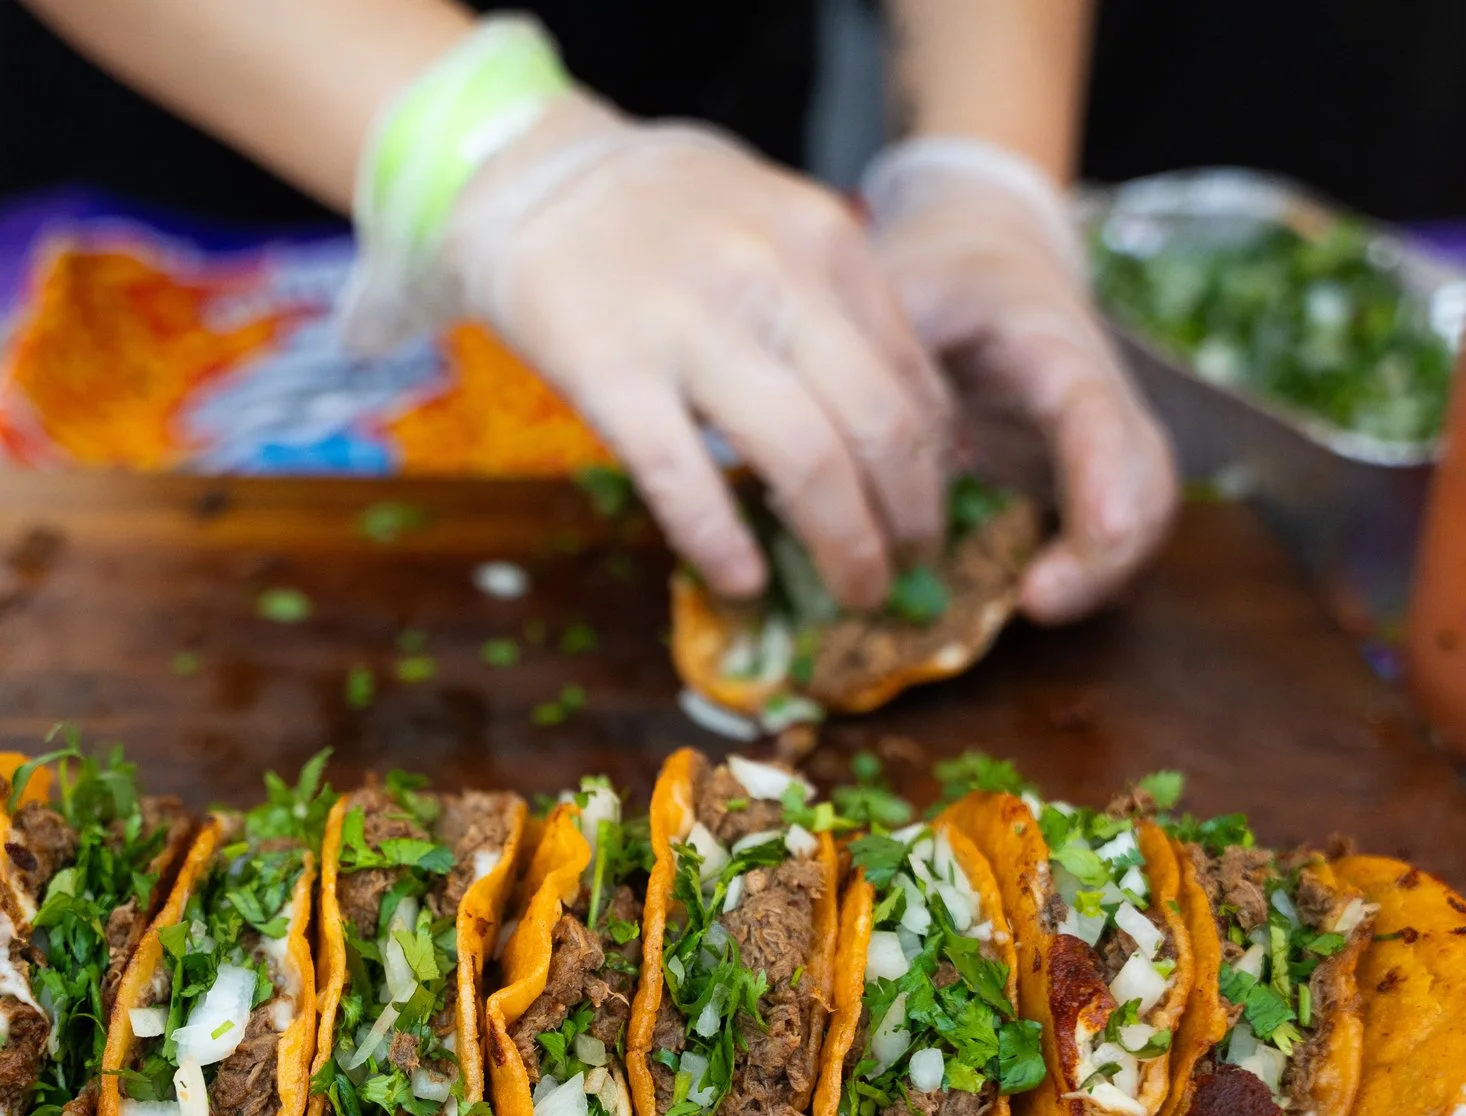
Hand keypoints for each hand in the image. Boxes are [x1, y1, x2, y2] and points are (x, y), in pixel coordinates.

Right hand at [435, 96, 955, 609]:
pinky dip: (723, 543)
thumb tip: (905, 418)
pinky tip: (744, 582)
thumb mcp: (773, 223)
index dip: (935, 465)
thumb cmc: (661, 212)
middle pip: (878, 426)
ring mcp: (692, 325)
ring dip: (844, 545)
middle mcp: (773, 279)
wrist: (530, 174)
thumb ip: (836, 304)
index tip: (926, 514)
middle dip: (908, 520)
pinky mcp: (612, 371)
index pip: (912, 376)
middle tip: (905, 571)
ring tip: (852, 591)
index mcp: (826, 241)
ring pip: (805, 460)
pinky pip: (685, 478)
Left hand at [865, 138, 1177, 623]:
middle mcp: (1096, 398)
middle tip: (1036, 603)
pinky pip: (1100, 534)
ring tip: (1029, 607)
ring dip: (1094, 574)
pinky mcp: (1079, 478)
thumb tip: (824, 439)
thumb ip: (879, 357)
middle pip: (1145, 481)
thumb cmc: (941, 275)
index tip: (1097, 542)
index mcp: (1054, 346)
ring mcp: (1096, 444)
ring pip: (1135, 515)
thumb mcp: (903, 291)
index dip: (1104, 484)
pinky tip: (1010, 598)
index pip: (1098, 418)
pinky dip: (1073, 573)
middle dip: (1108, 553)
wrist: (985, 258)